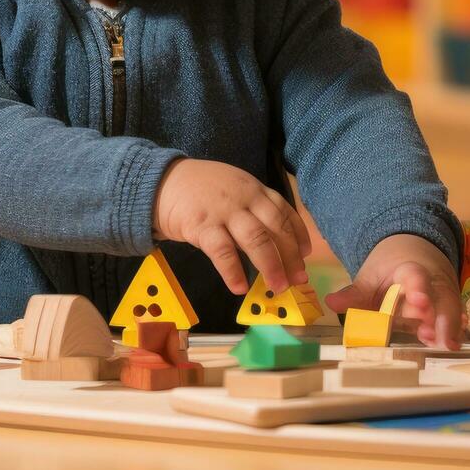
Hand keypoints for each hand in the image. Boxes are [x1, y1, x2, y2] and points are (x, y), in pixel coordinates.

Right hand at [152, 158, 311, 294]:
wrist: (162, 181)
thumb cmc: (201, 189)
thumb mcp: (233, 188)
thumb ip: (253, 207)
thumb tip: (276, 242)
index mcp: (254, 190)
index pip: (284, 212)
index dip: (299, 235)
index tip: (307, 256)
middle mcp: (244, 199)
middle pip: (275, 228)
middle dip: (290, 256)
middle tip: (298, 280)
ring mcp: (224, 212)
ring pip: (256, 239)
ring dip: (270, 265)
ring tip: (277, 287)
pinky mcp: (202, 226)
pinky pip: (222, 251)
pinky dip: (233, 271)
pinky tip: (239, 288)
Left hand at [324, 234, 461, 348]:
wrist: (413, 253)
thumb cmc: (388, 269)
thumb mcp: (370, 277)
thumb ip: (354, 294)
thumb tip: (331, 303)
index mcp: (409, 270)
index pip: (415, 277)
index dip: (418, 289)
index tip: (419, 302)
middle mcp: (432, 282)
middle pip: (439, 296)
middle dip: (438, 315)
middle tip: (432, 334)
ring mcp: (443, 296)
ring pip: (450, 310)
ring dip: (447, 328)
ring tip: (444, 344)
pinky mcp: (449, 310)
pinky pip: (454, 320)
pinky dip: (454, 331)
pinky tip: (453, 343)